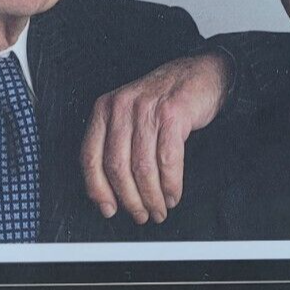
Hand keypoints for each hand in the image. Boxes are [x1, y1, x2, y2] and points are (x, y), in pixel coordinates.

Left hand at [81, 52, 231, 223]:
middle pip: (117, 167)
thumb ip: (116, 145)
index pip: (90, 157)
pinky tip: (173, 194)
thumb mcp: (129, 115)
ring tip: (159, 209)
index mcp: (105, 109)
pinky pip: (168, 160)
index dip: (97, 189)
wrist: (199, 73)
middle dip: (130, 199)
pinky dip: (171, 184)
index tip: (108, 208)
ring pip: (142, 167)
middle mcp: (121, 108)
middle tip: (141, 215)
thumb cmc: (163, 99)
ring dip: (152, 197)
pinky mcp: (172, 114)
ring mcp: (147, 110)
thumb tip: (109, 191)